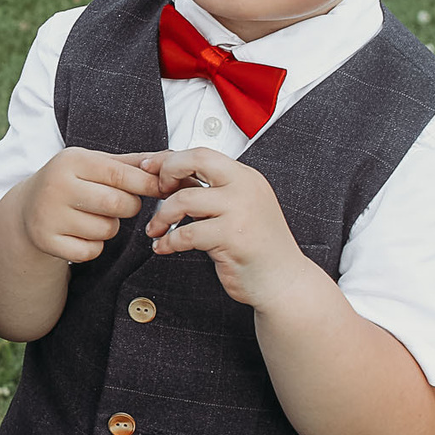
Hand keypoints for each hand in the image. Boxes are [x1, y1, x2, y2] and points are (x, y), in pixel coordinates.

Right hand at [13, 147, 167, 265]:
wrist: (27, 207)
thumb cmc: (72, 181)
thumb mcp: (95, 164)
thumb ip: (131, 163)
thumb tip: (171, 158)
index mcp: (71, 160)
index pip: (120, 174)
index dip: (148, 184)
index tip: (163, 189)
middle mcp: (57, 186)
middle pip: (117, 204)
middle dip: (129, 207)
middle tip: (121, 204)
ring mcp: (49, 215)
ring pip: (106, 230)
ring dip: (110, 227)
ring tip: (94, 216)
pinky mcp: (46, 241)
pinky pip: (91, 251)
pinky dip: (94, 246)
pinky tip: (81, 233)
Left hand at [139, 148, 319, 311]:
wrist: (284, 281)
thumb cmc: (259, 248)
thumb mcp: (239, 208)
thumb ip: (211, 191)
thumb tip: (172, 175)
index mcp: (246, 177)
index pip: (202, 153)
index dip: (170, 159)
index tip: (150, 166)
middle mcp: (245, 187)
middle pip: (195, 160)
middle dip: (166, 172)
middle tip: (156, 191)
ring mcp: (240, 210)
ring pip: (184, 199)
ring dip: (161, 216)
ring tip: (156, 229)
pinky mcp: (232, 237)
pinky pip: (185, 233)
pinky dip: (168, 241)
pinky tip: (165, 246)